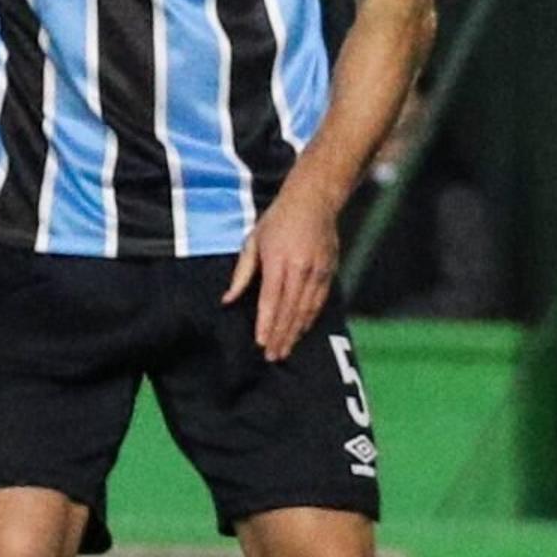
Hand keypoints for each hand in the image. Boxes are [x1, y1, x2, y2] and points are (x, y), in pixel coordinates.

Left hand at [224, 184, 343, 362]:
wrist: (314, 200)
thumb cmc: (278, 220)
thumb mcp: (253, 241)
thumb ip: (242, 273)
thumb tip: (227, 299)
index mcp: (279, 260)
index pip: (271, 300)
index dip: (267, 323)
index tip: (261, 342)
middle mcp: (301, 269)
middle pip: (289, 310)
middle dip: (281, 335)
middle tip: (272, 356)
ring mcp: (318, 271)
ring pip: (306, 310)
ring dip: (295, 333)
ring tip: (285, 350)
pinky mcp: (330, 272)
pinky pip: (319, 302)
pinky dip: (309, 320)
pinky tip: (301, 332)